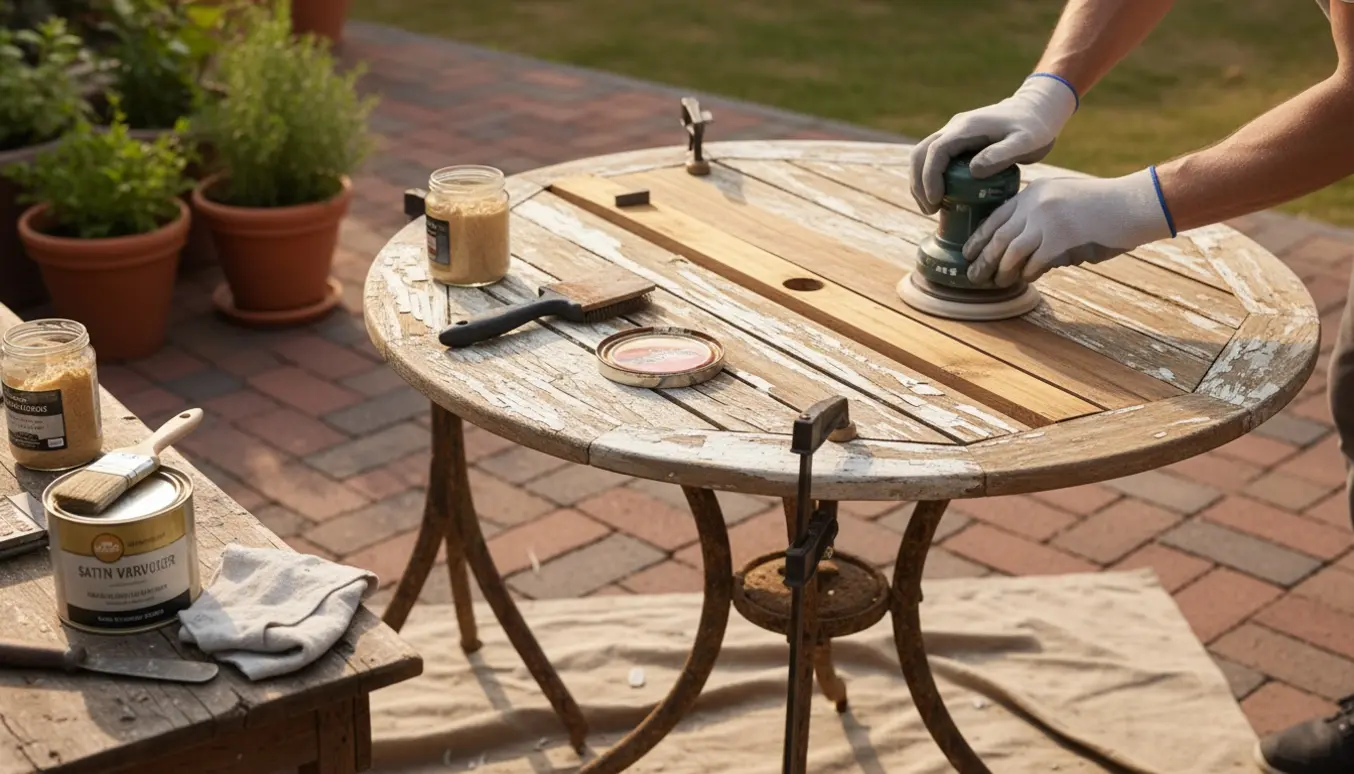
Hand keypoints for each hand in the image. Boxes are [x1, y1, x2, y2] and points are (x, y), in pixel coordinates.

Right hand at [910, 74, 1077, 214]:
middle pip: (920, 153)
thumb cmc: (1035, 126)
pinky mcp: (958, 142)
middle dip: (919, 183)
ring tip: (931, 207)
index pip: (936, 151)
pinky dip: (930, 178)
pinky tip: (941, 197)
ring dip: (920, 182)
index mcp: (967, 127)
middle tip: (930, 209)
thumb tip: (974, 171)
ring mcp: (954, 134)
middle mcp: (954, 128)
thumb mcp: (1026, 141)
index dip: (930, 177)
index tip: (936, 200)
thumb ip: (1001, 154)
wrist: (1038, 109)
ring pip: (923, 156)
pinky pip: (935, 160)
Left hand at [963, 168, 1174, 287]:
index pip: (996, 216)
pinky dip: (1027, 274)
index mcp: (1035, 192)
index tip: (967, 252)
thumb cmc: (1104, 209)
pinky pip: (1033, 262)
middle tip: (973, 276)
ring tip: (995, 283)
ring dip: (1000, 271)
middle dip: (982, 258)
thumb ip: (1042, 222)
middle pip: (998, 235)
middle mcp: (1036, 202)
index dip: (979, 237)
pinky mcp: (1060, 238)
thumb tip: (1023, 255)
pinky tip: (1026, 280)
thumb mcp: (1066, 204)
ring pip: (1010, 251)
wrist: (1135, 203)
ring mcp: (1047, 219)